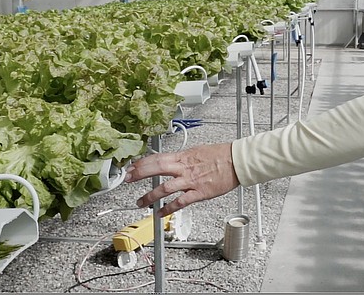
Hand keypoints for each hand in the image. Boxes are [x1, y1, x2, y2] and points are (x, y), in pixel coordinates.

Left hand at [124, 142, 238, 216]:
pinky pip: (180, 202)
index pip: (157, 158)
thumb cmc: (220, 155)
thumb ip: (182, 157)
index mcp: (183, 156)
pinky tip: (160, 213)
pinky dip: (168, 208)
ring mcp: (190, 181)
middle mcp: (184, 168)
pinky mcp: (199, 192)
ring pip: (165, 188)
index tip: (131, 167)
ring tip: (140, 202)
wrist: (236, 161)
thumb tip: (171, 160)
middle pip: (156, 168)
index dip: (142, 163)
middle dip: (139, 174)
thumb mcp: (197, 150)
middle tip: (126, 180)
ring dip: (150, 196)